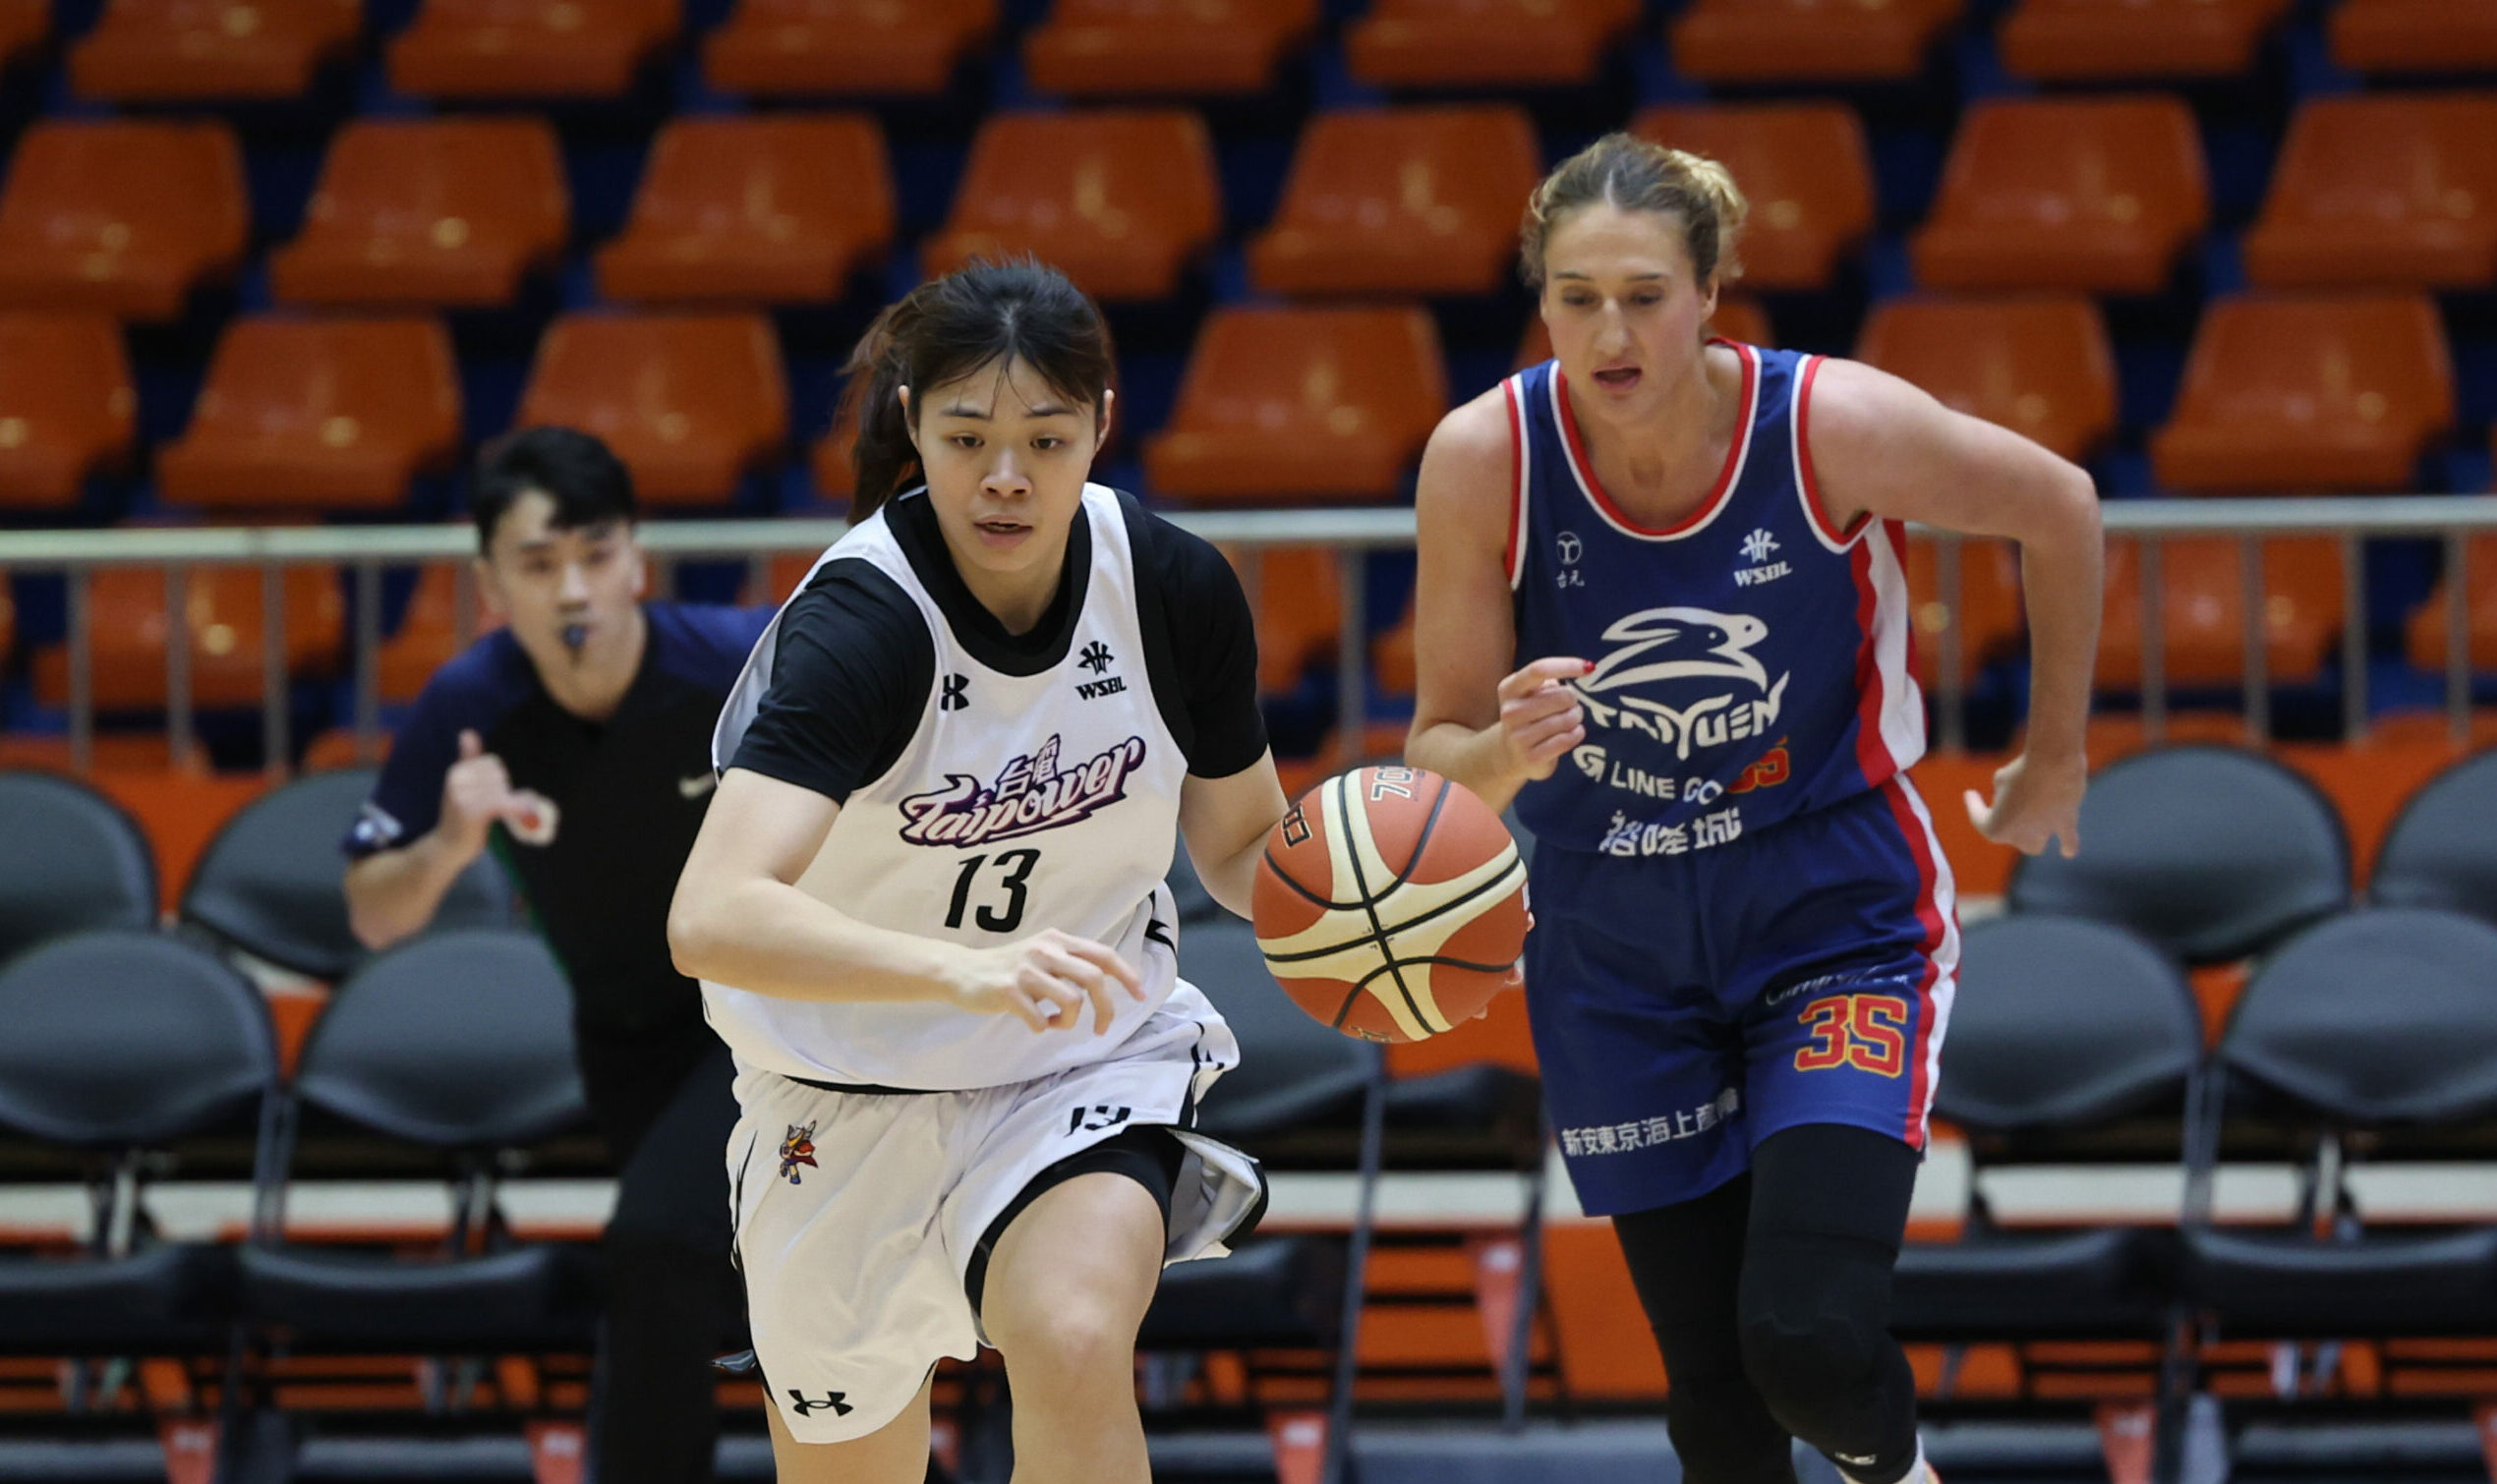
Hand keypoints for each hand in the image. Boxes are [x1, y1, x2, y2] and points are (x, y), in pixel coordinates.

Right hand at [441, 729, 559, 856]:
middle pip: (499, 776)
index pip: (493, 764)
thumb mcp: (462, 784)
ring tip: (497, 813)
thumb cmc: (460, 815)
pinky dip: (514, 808)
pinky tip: (523, 812)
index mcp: (457, 771)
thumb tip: (467, 732)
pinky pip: (500, 803)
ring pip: (501, 790)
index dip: (498, 779)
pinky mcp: (472, 813)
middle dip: (502, 789)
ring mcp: (463, 797)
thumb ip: (469, 759)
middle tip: (493, 806)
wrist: (448, 846)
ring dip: (508, 802)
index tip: (490, 793)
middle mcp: (457, 781)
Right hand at [949, 929, 1145, 1035]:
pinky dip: (1042, 1027)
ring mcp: (1026, 970)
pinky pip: (1039, 1019)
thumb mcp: (1042, 954)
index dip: (1127, 975)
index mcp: (1058, 940)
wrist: (961, 971)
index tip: (1140, 995)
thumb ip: (1071, 962)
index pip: (1103, 955)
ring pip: (1071, 1000)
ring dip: (1068, 1021)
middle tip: (1101, 1029)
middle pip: (1094, 979)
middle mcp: (1045, 950)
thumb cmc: (1008, 968)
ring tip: (1055, 1022)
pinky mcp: (1008, 991)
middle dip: (1105, 1009)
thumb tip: (1106, 983)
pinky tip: (1034, 1023)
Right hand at [1493, 656, 1590, 783]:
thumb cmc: (1530, 715)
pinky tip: (1574, 732)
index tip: (1589, 667)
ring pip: (1566, 720)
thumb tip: (1585, 668)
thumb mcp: (1531, 692)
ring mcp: (1519, 736)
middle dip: (1573, 700)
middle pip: (1561, 696)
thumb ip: (1550, 678)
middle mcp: (1510, 712)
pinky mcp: (1531, 757)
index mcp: (1509, 689)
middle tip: (1571, 705)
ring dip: (1576, 718)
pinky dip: (1576, 734)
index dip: (1567, 666)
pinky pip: (1566, 740)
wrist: (1510, 754)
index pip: (1540, 670)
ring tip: (1571, 719)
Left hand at [1964, 749, 2085, 857]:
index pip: (1980, 820)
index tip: (1969, 793)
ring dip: (2030, 839)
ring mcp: (2044, 833)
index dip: (1973, 805)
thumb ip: (2004, 793)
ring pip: (2034, 845)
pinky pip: (2068, 841)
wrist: (2053, 763)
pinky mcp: (2066, 823)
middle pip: (2010, 837)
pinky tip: (2067, 851)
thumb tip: (2016, 799)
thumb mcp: (2002, 779)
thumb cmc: (2021, 769)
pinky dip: (2068, 846)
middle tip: (2006, 806)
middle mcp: (2020, 837)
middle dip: (2007, 826)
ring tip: (2030, 827)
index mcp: (1996, 829)